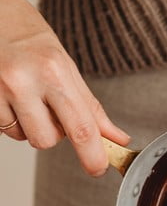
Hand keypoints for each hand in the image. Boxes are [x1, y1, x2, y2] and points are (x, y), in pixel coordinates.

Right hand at [0, 0, 128, 174]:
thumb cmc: (30, 37)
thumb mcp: (66, 66)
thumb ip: (91, 107)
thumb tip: (117, 138)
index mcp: (54, 71)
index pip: (81, 128)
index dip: (93, 156)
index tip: (98, 168)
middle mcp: (24, 80)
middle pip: (47, 140)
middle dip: (52, 133)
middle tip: (48, 107)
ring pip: (23, 136)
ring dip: (29, 125)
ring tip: (26, 96)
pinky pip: (4, 128)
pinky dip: (10, 118)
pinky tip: (9, 95)